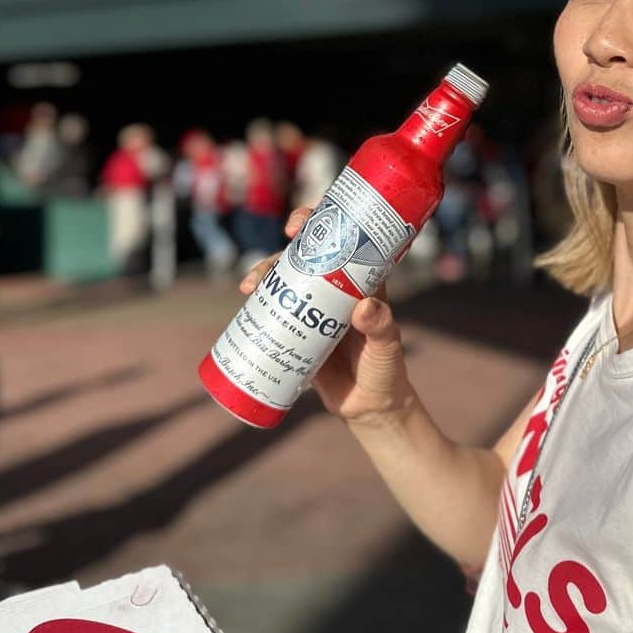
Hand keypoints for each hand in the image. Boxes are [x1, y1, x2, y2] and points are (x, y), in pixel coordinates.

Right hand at [239, 207, 411, 426]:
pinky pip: (275, 313)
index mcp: (361, 283)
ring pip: (286, 282)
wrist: (369, 408)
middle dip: (282, 251)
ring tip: (249, 286)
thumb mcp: (387, 346)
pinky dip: (258, 305)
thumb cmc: (386, 371)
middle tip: (268, 263)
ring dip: (264, 276)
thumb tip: (364, 308)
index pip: (342, 243)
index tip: (299, 225)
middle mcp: (335, 291)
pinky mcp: (299, 334)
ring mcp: (314, 311)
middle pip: (305, 259)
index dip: (321, 225)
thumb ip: (381, 327)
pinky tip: (245, 304)